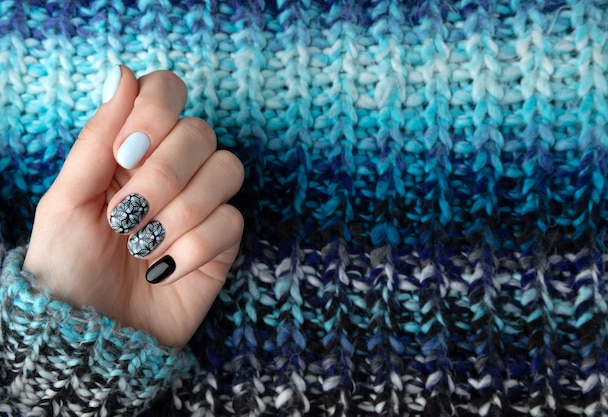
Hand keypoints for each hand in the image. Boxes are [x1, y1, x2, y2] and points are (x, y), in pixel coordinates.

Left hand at [23, 66, 243, 346]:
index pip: (166, 92)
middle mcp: (171, 171)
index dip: (154, 114)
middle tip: (125, 216)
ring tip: (143, 247)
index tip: (123, 154)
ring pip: (226, 171)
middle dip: (162, 176)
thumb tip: (122, 73)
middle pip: (200, 133)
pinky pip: (230, 222)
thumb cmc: (68, 269)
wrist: (92, 337)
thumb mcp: (65, 201)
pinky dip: (193, 249)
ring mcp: (201, 205)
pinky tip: (164, 272)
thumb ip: (96, 138)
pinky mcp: (222, 242)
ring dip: (180, 213)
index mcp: (131, 151)